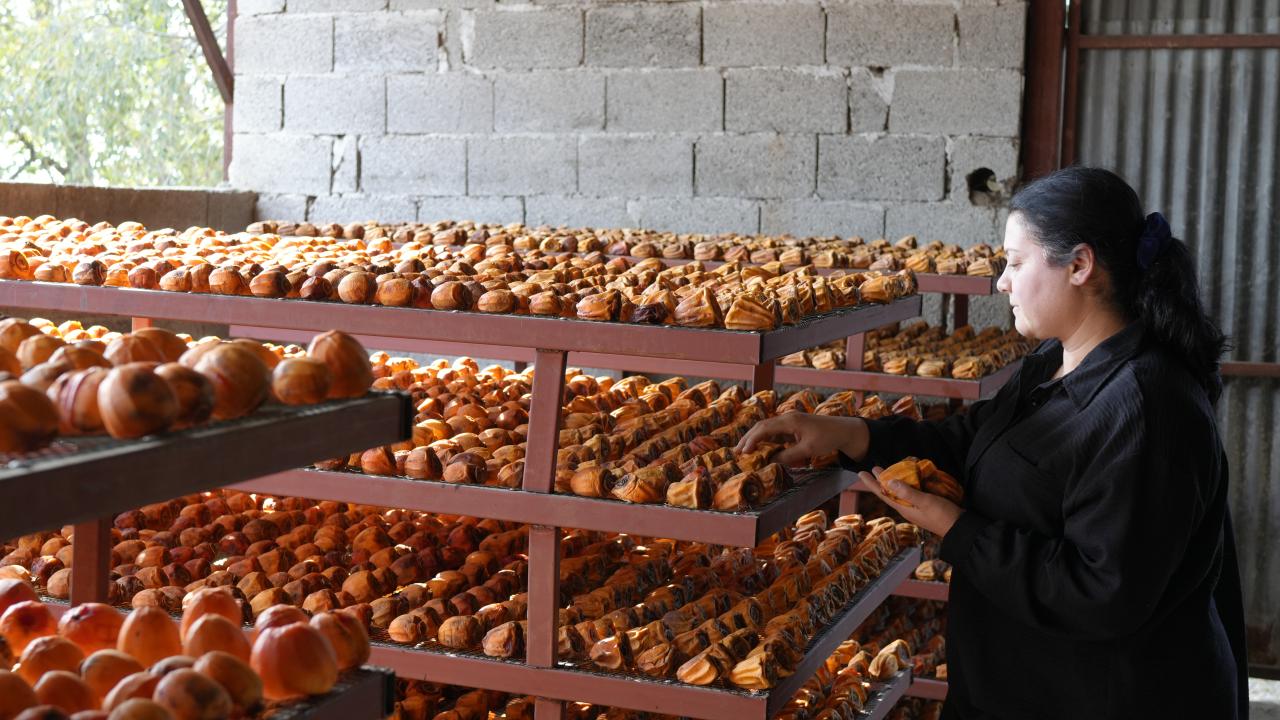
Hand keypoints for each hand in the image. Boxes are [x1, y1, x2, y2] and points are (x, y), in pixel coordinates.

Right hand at [734, 413, 868, 466]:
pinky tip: (763, 450)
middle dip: (749, 438)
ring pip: (767, 429)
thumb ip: (789, 455)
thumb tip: (771, 461)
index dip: (751, 439)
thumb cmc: (828, 438)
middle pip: (762, 426)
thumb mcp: (808, 449)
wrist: (844, 430)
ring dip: (756, 439)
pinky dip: (767, 441)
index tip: (743, 451)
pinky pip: (776, 433)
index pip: (764, 428)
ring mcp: (790, 422)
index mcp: (789, 421)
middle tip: (737, 451)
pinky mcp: (794, 427)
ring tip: (745, 451)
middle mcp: (787, 419)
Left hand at [858, 467, 962, 536]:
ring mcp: (915, 508)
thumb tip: (888, 482)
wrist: (960, 528)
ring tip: (887, 471)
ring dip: (892, 482)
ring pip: (899, 493)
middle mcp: (906, 508)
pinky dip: (905, 485)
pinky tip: (908, 480)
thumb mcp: (926, 502)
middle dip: (880, 480)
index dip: (872, 483)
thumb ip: (908, 492)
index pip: (883, 494)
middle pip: (889, 492)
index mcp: (903, 508)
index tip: (861, 473)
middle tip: (873, 468)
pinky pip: (910, 493)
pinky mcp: (924, 506)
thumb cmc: (943, 515)